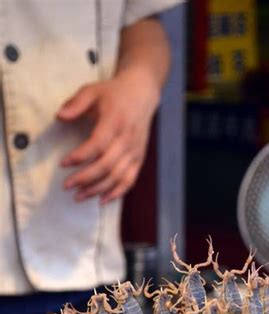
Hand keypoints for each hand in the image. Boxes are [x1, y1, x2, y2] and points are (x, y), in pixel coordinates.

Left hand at [58, 71, 158, 203]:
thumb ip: (76, 103)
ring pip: (117, 177)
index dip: (80, 157)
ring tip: (79, 196)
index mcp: (115, 122)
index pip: (97, 145)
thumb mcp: (93, 91)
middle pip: (106, 165)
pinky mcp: (139, 159)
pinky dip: (117, 193)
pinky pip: (129, 181)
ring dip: (97, 189)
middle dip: (85, 178)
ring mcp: (135, 152)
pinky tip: (102, 200)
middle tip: (67, 186)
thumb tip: (59, 117)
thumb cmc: (114, 94)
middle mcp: (127, 140)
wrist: (142, 95)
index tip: (63, 164)